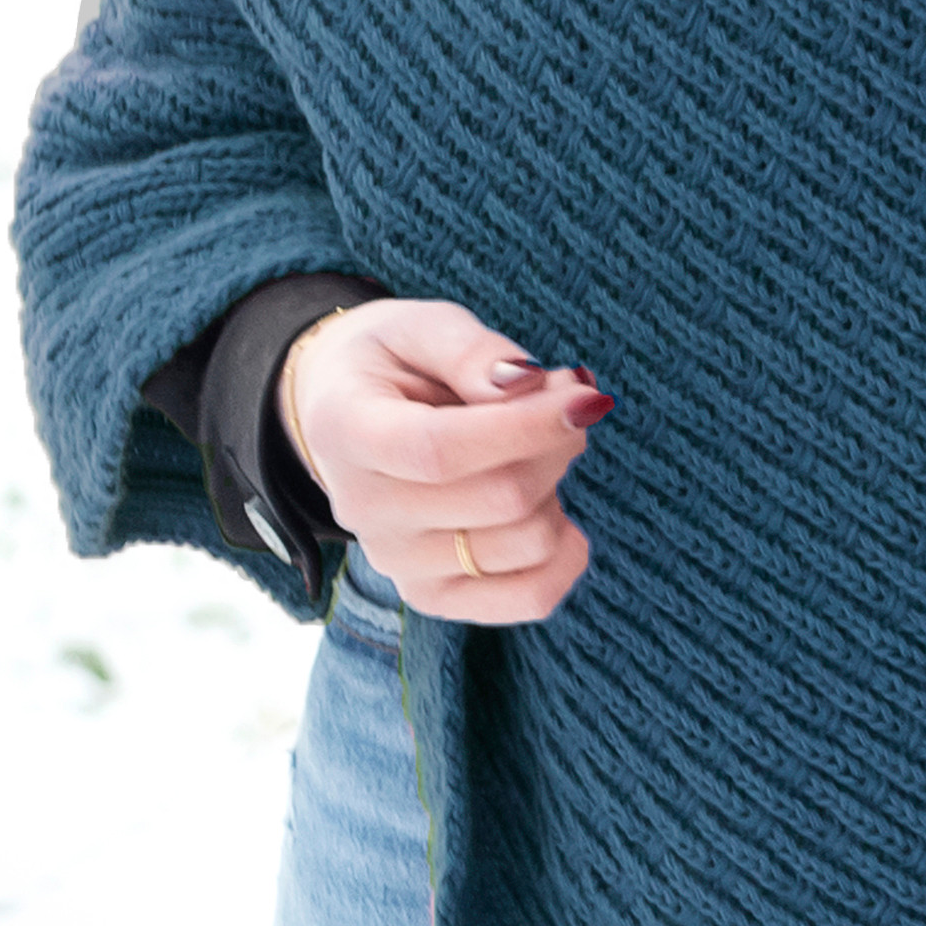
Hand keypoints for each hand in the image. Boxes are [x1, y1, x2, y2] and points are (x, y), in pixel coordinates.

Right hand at [280, 300, 606, 625]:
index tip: (583, 396)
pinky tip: (555, 509)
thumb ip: (472, 351)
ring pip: (526, 542)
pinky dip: (566, 555)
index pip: (441, 451)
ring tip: (539, 445)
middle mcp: (364, 511)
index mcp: (348, 432)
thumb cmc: (391, 361)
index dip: (525, 427)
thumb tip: (525, 387)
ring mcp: (396, 562)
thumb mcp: (420, 326)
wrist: (343, 415)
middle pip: (502, 497)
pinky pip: (529, 598)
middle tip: (567, 399)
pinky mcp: (432, 595)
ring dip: (559, 485)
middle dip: (558, 441)